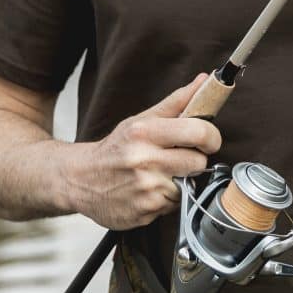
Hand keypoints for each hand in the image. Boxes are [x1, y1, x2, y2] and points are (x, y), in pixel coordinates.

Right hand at [62, 73, 221, 229]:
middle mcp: (144, 160)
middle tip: (177, 158)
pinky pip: (174, 205)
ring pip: (188, 185)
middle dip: (193, 160)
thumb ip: (177, 102)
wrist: (80, 179)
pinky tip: (148, 191)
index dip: (211, 137)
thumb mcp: (141, 120)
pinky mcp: (145, 212)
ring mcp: (145, 189)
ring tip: (157, 176)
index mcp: (144, 133)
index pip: (198, 132)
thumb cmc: (116, 148)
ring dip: (179, 182)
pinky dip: (165, 199)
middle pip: (199, 162)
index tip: (208, 140)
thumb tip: (205, 80)